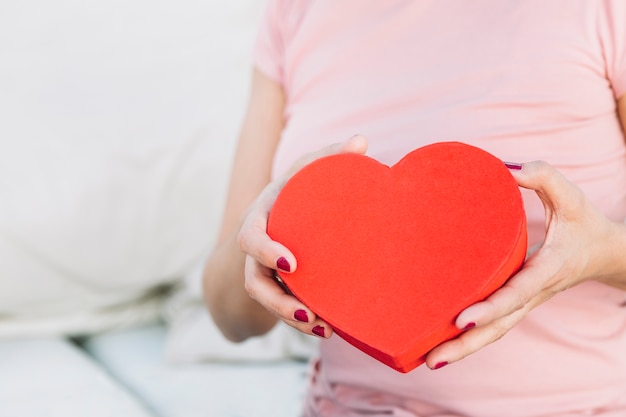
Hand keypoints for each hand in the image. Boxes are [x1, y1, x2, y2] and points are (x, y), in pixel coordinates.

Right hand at [238, 135, 367, 338]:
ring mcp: (265, 273)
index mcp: (260, 221)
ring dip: (292, 318)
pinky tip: (328, 328)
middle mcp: (256, 252)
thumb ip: (328, 157)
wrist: (273, 218)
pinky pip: (284, 308)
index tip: (291, 263)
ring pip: (268, 303)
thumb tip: (361, 141)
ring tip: (323, 328)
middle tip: (308, 313)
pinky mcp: (279, 288)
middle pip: (255, 283)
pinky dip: (303, 321)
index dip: (266, 252)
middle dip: (278, 302)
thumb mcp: (303, 173)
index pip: (250, 239)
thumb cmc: (291, 193)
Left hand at [425, 160, 624, 368]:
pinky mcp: (518, 302)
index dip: (491, 308)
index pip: (517, 293)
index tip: (462, 319)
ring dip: (465, 350)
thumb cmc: (585, 224)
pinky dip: (472, 340)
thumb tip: (508, 168)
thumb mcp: (572, 197)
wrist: (606, 254)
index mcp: (548, 270)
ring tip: (429, 360)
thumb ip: (544, 178)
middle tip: (432, 357)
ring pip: (495, 332)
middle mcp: (534, 292)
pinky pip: (495, 326)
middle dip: (467, 345)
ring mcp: (526, 302)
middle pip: (500, 326)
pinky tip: (443, 346)